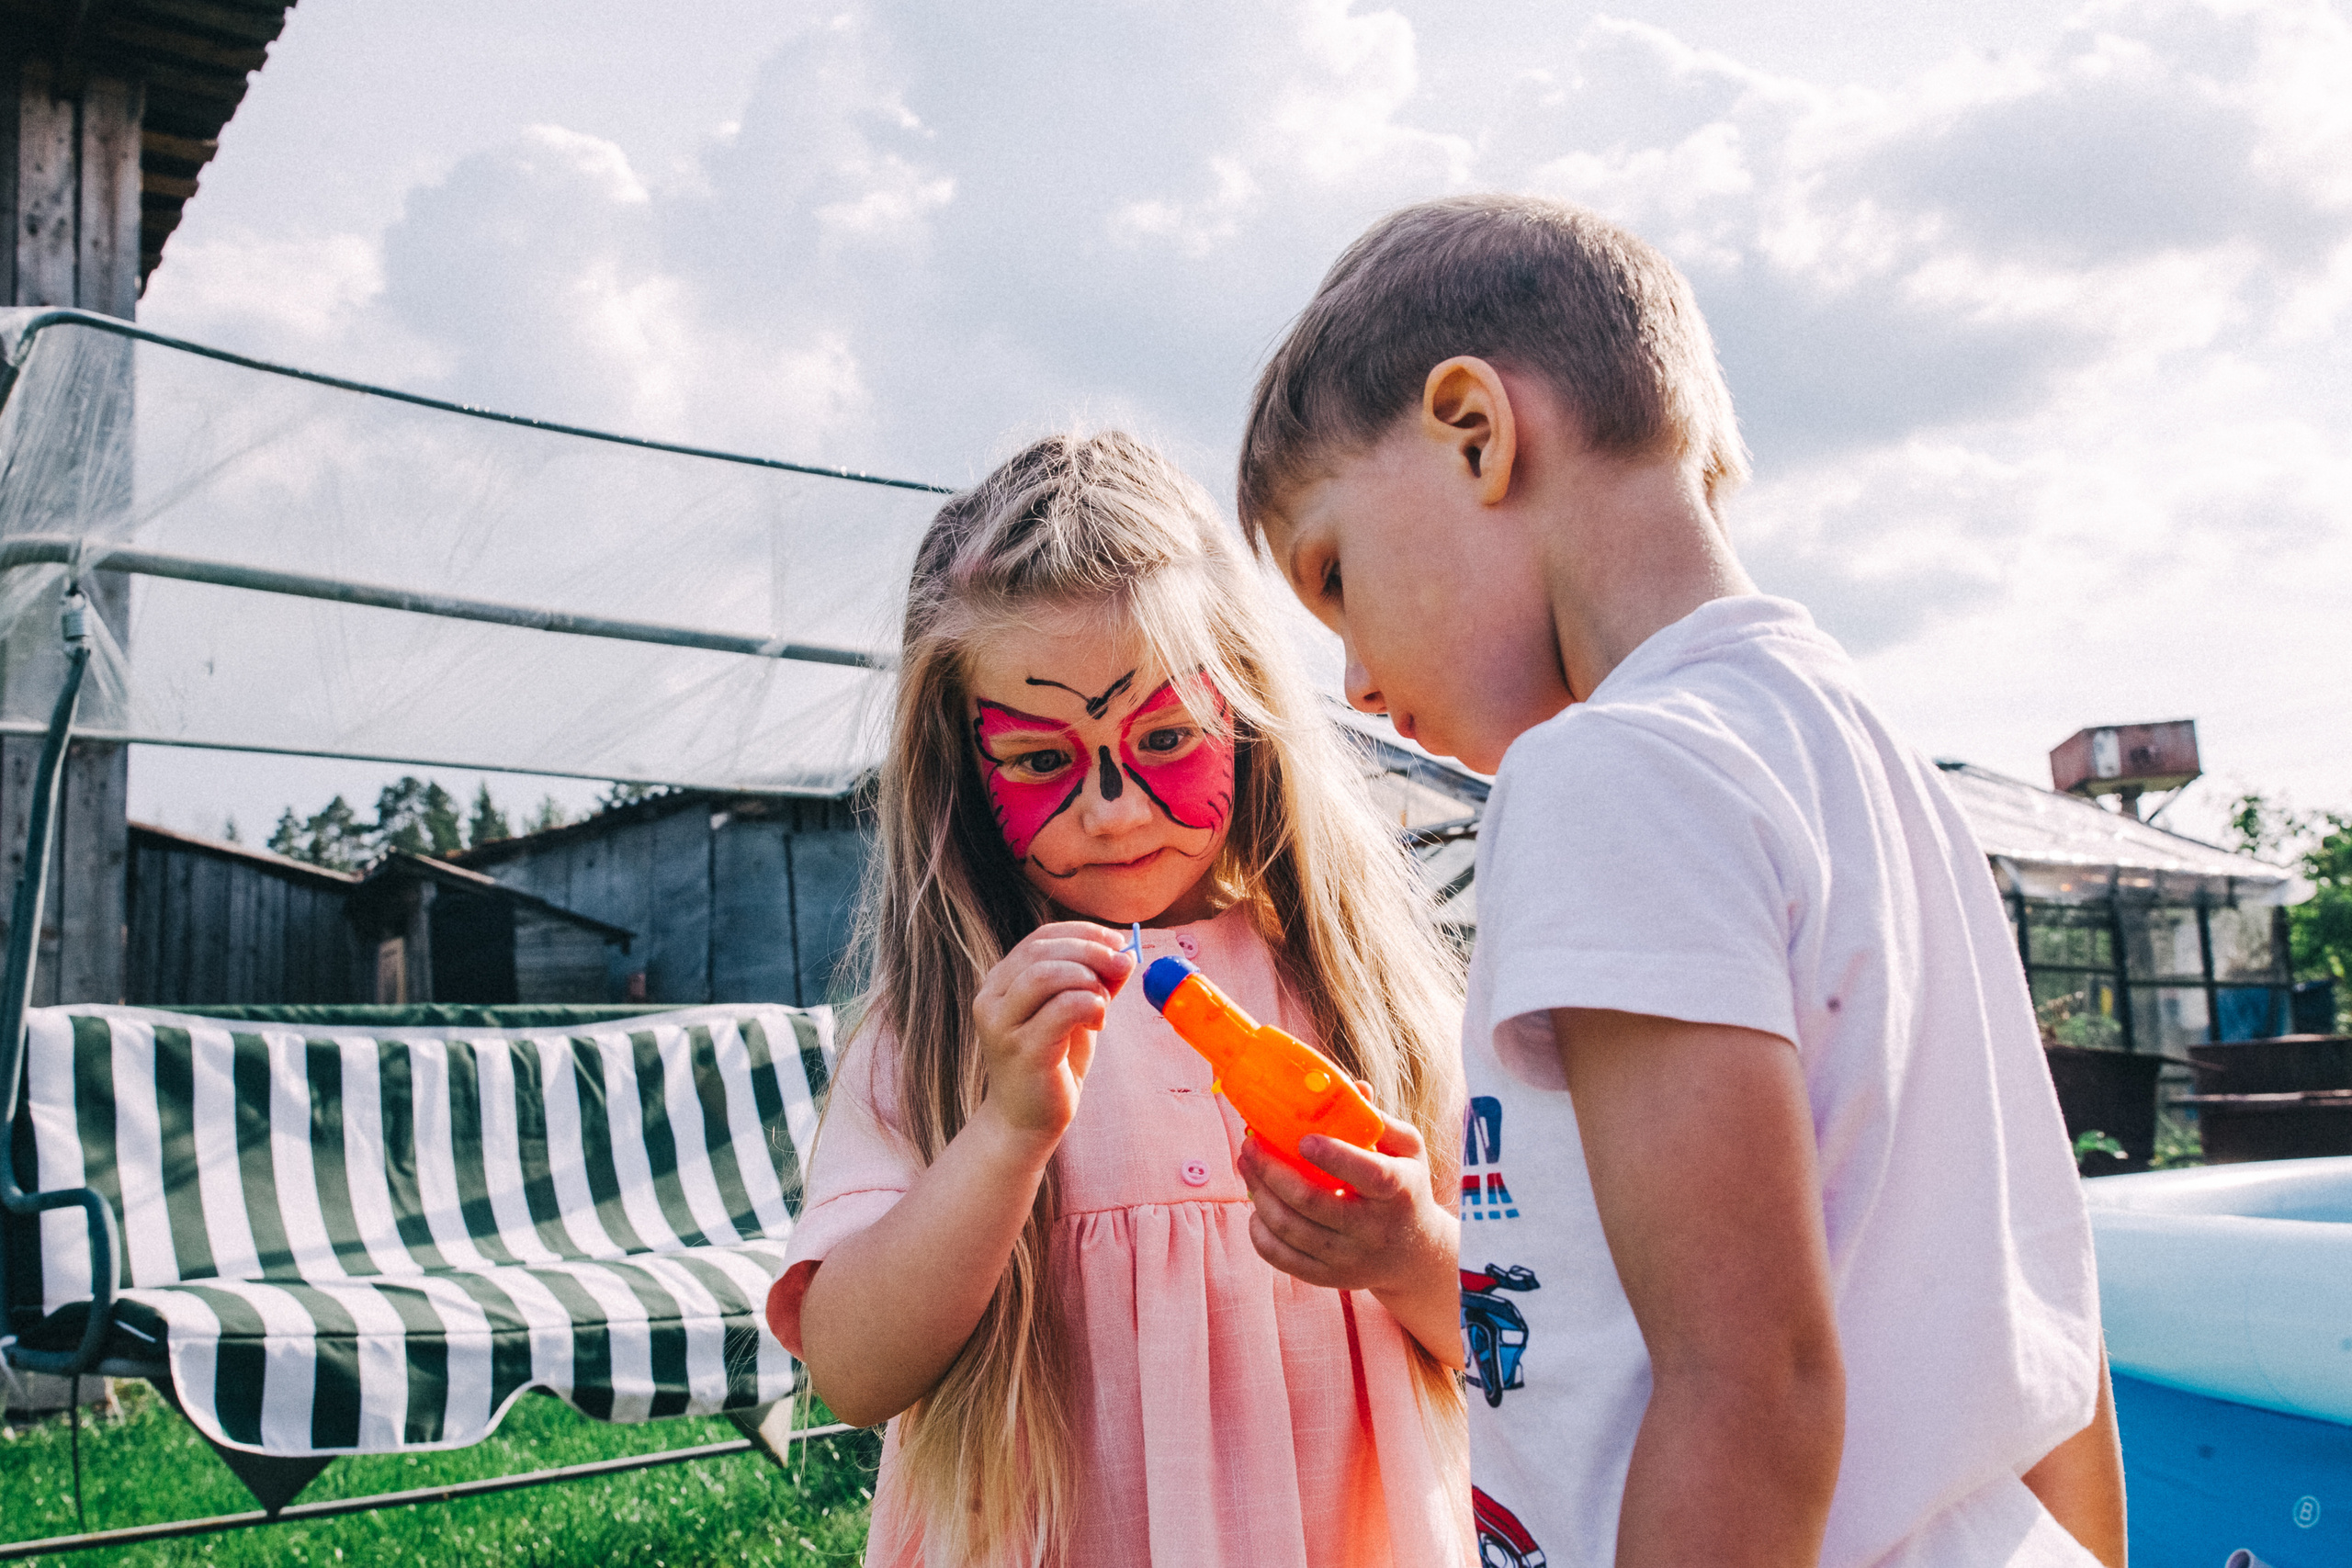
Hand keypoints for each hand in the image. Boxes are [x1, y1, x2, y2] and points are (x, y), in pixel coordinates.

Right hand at [970, 921, 1134, 1144]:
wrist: (1028, 1119)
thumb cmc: (1052, 1062)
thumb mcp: (1074, 1012)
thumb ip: (1094, 981)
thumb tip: (1125, 954)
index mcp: (1001, 981)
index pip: (1040, 938)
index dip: (1082, 933)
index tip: (1116, 941)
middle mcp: (992, 998)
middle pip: (1041, 951)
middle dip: (1090, 951)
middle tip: (1122, 965)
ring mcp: (1002, 1025)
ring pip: (1044, 975)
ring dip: (1087, 978)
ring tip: (1104, 1002)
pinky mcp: (1022, 1050)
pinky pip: (1061, 1009)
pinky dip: (1089, 1004)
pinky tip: (1099, 1021)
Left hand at [1238, 1096, 1463, 1364]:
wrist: (1415, 1255)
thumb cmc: (1406, 1188)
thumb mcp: (1408, 1151)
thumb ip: (1380, 1120)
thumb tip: (1352, 1088)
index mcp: (1398, 1191)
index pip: (1368, 1174)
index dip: (1334, 1156)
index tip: (1303, 1139)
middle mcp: (1373, 1230)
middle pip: (1311, 1202)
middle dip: (1271, 1169)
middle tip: (1250, 1142)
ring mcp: (1349, 1259)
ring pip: (1288, 1229)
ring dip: (1258, 1193)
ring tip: (1246, 1163)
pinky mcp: (1328, 1277)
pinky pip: (1280, 1257)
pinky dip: (1259, 1230)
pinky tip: (1255, 1205)